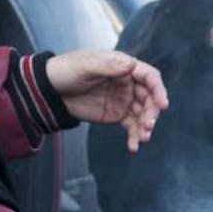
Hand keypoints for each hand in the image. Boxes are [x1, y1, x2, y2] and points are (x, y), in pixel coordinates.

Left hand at [44, 50, 168, 152]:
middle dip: (152, 113)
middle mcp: (128, 83)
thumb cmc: (66, 71)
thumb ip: (109, 66)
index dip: (158, 90)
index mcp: (123, 66)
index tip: (162, 105)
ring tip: (142, 139)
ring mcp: (124, 100)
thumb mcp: (86, 66)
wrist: (49, 91)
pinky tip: (134, 146)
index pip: (149, 77)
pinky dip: (135, 137)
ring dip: (146, 127)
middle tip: (148, 126)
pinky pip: (131, 126)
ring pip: (143, 114)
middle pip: (150, 98)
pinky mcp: (116, 115)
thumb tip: (131, 64)